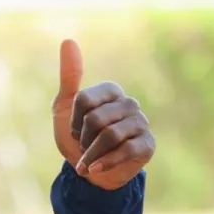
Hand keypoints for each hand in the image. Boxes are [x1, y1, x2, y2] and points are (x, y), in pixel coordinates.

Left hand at [52, 39, 155, 189]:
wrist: (91, 172)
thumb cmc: (78, 138)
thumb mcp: (65, 108)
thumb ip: (69, 77)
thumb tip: (68, 41)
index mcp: (110, 91)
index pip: (83, 99)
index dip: (73, 121)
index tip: (76, 131)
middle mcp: (129, 103)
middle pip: (95, 119)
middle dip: (82, 139)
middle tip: (84, 147)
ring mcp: (141, 123)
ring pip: (110, 135)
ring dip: (91, 153)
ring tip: (89, 160)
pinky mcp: (147, 144)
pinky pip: (125, 150)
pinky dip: (104, 162)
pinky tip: (95, 169)